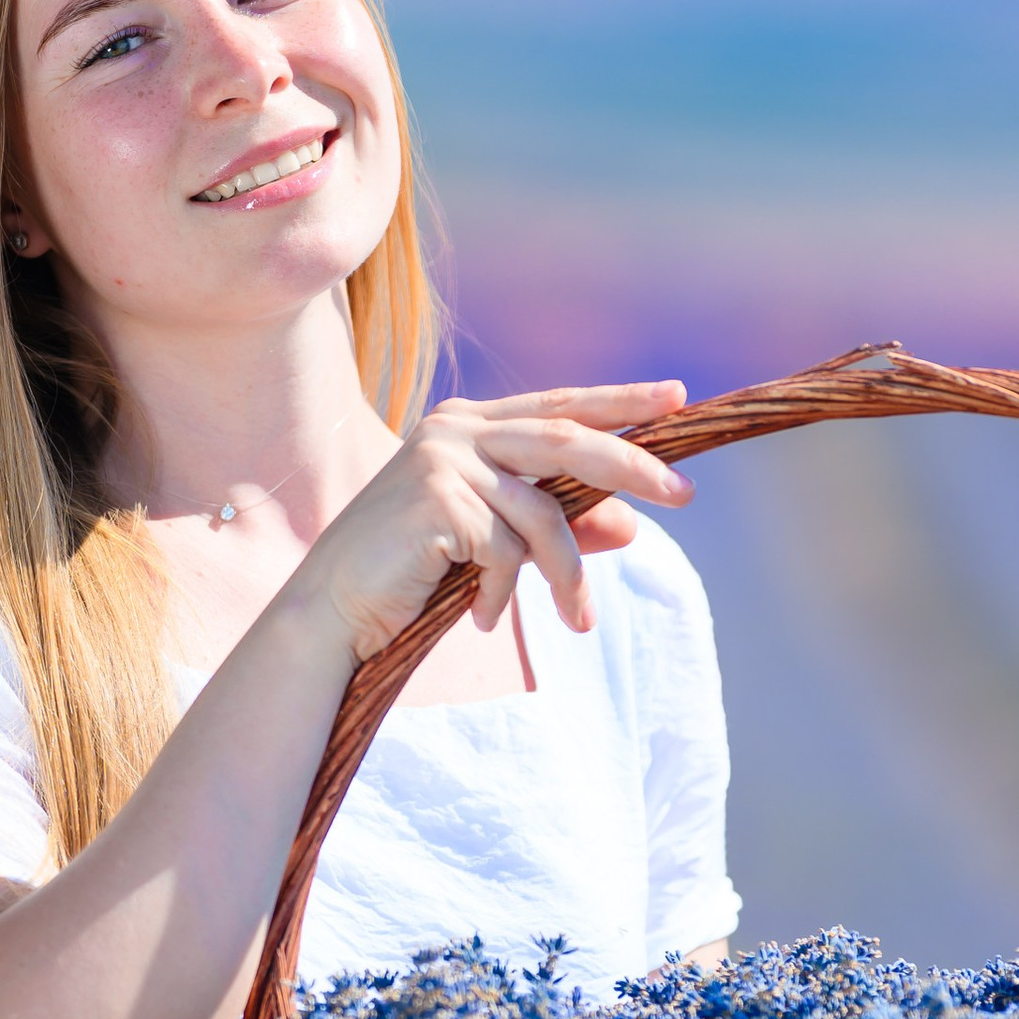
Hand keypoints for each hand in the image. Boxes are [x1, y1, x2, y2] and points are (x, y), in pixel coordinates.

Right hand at [300, 381, 696, 662]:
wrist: (334, 609)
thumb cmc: (412, 574)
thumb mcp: (495, 546)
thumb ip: (558, 527)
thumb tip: (630, 524)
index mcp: (468, 424)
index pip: (559, 405)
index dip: (620, 401)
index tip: (678, 398)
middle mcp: (455, 429)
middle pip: (565, 439)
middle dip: (631, 465)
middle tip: (684, 494)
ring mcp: (443, 460)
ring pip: (543, 514)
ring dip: (568, 575)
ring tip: (577, 620)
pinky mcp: (436, 500)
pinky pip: (505, 552)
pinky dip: (503, 593)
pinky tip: (480, 616)